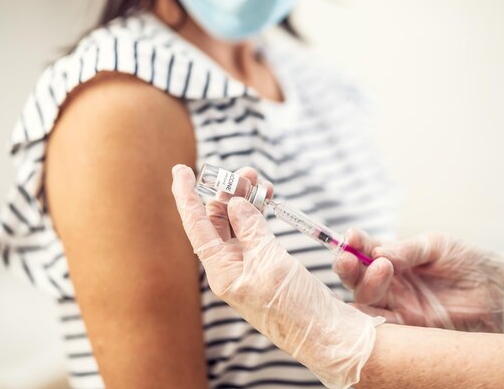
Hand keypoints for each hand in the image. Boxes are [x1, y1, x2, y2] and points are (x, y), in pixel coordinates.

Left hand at [171, 164, 381, 388]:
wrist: (323, 333)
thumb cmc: (295, 307)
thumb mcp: (271, 262)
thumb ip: (251, 230)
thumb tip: (236, 203)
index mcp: (222, 271)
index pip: (196, 226)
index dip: (186, 196)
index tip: (180, 170)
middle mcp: (230, 267)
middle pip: (217, 220)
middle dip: (227, 193)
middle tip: (247, 173)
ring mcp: (249, 265)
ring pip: (237, 224)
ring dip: (245, 200)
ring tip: (260, 182)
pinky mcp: (267, 265)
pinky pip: (254, 232)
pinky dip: (259, 214)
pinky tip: (267, 201)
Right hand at [334, 231, 503, 332]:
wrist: (500, 292)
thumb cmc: (469, 262)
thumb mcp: (437, 246)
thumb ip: (406, 250)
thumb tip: (375, 252)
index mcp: (393, 257)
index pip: (363, 249)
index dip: (352, 243)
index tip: (351, 237)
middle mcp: (390, 281)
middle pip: (356, 276)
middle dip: (347, 265)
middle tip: (350, 258)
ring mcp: (397, 303)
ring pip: (363, 298)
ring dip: (364, 284)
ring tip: (382, 269)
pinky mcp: (409, 325)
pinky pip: (381, 323)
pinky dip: (370, 314)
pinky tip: (372, 302)